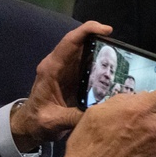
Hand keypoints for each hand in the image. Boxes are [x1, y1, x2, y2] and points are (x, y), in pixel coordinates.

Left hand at [10, 21, 112, 150]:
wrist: (30, 126)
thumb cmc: (36, 122)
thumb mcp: (53, 121)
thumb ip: (73, 117)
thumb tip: (98, 114)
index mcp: (50, 69)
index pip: (69, 43)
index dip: (86, 31)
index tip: (107, 30)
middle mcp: (58, 65)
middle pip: (80, 44)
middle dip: (100, 40)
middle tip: (123, 48)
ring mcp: (66, 71)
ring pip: (86, 54)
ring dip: (104, 53)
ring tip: (125, 60)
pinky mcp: (73, 78)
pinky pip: (89, 65)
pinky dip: (102, 66)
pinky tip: (117, 73)